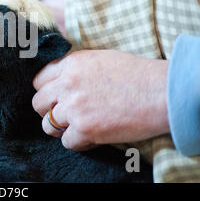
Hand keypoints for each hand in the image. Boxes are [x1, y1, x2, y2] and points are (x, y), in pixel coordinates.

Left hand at [32, 50, 169, 150]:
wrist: (161, 92)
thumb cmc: (137, 74)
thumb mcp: (100, 58)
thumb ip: (76, 67)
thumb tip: (60, 78)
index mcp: (71, 64)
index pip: (39, 81)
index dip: (46, 91)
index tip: (55, 98)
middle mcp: (67, 84)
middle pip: (38, 103)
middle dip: (48, 111)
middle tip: (64, 115)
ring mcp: (74, 107)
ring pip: (48, 125)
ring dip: (61, 129)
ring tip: (77, 127)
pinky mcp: (85, 128)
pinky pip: (67, 142)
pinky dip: (78, 142)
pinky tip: (93, 136)